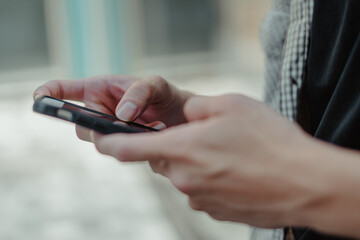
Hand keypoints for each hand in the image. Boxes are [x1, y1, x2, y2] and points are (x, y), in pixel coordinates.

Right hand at [34, 75, 192, 140]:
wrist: (182, 117)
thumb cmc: (165, 95)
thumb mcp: (156, 85)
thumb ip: (139, 93)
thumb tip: (121, 115)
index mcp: (99, 89)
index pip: (64, 90)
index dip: (48, 94)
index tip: (40, 99)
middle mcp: (99, 110)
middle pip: (81, 126)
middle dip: (100, 128)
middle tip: (127, 124)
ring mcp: (108, 129)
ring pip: (99, 141)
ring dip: (122, 137)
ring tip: (153, 126)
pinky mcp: (119, 144)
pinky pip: (117, 150)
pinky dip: (133, 145)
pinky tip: (156, 134)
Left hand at [92, 94, 319, 227]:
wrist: (305, 184)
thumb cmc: (270, 141)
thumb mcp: (231, 105)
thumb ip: (196, 107)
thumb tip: (183, 115)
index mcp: (182, 149)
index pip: (129, 148)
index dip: (109, 142)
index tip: (99, 140)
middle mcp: (183, 178)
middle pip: (162, 159)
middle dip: (173, 146)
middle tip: (201, 137)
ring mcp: (199, 198)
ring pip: (183, 174)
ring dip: (196, 162)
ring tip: (228, 154)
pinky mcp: (214, 211)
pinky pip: (200, 189)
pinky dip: (209, 178)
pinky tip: (235, 171)